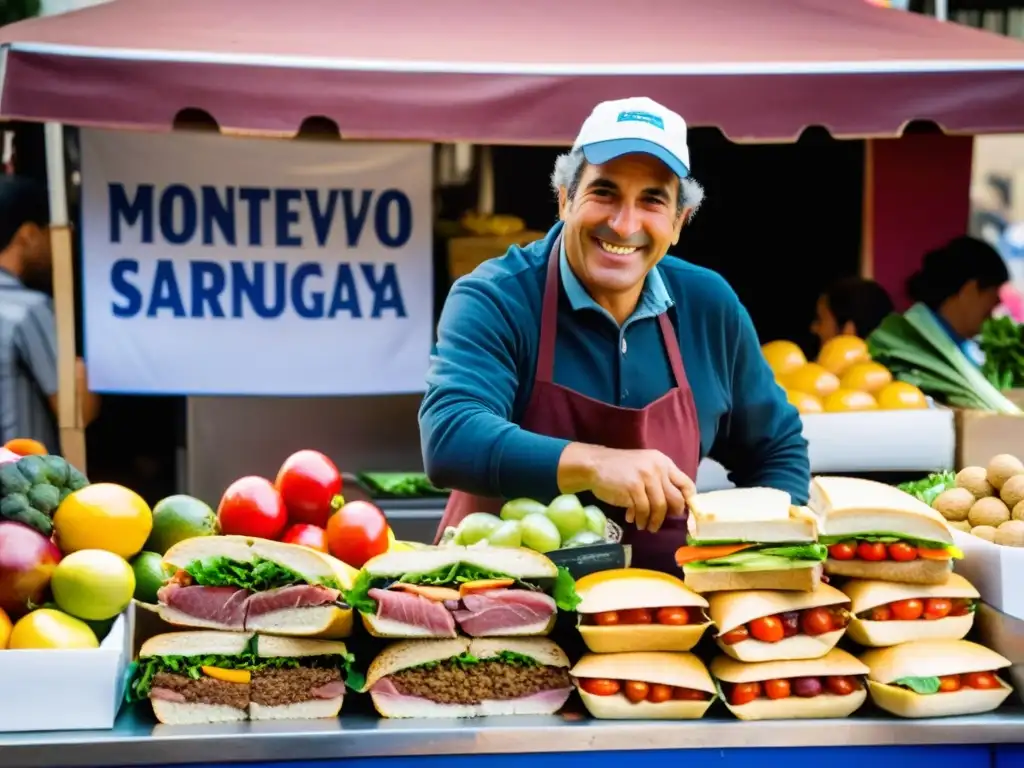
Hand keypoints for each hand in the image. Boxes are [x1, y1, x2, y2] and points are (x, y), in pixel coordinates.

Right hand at [559, 444, 694, 533]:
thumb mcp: (645, 468)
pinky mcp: (633, 487)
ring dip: (654, 521)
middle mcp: (657, 468)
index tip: (682, 513)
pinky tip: (634, 521)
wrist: (594, 465)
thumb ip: (660, 482)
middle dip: (670, 514)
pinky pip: (643, 510)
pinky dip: (640, 519)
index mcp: (663, 462)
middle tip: (663, 521)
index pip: (686, 483)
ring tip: (647, 526)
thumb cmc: (620, 469)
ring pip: (659, 507)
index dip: (688, 501)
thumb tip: (675, 507)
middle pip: (675, 498)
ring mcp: (645, 477)